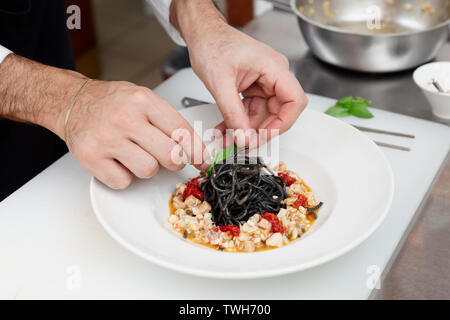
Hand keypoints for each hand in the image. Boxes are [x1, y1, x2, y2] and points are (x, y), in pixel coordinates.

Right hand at [64, 80, 207, 188]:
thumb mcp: (143, 98)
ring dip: (146, 167)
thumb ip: (168, 121)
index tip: (202, 161)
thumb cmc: (111, 102)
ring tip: (135, 153)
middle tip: (168, 157)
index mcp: (143, 100)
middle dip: (174, 161)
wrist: (72, 102)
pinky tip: (118, 161)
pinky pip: (123, 182)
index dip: (197, 151)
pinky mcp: (91, 157)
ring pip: (148, 170)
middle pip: (170, 156)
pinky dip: (124, 176)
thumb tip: (195, 149)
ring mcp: (107, 138)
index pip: (182, 131)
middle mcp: (125, 118)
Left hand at [190, 24, 306, 145]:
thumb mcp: (220, 83)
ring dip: (246, 130)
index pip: (294, 101)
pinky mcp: (254, 87)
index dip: (283, 123)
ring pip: (263, 115)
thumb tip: (244, 137)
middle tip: (244, 143)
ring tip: (229, 140)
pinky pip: (252, 110)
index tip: (265, 136)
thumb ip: (233, 114)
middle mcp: (273, 74)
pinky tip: (227, 129)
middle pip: (279, 111)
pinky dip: (239, 122)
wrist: (202, 35)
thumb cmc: (212, 44)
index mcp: (273, 67)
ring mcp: (265, 82)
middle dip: (260, 131)